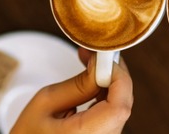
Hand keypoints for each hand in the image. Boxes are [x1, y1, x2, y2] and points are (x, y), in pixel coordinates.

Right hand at [11, 49, 132, 133]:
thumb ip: (78, 84)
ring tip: (91, 64)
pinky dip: (106, 94)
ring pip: (120, 107)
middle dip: (113, 74)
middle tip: (97, 55)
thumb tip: (100, 65)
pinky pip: (113, 115)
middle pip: (123, 104)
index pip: (120, 107)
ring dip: (110, 82)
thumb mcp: (45, 102)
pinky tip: (94, 82)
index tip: (105, 58)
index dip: (118, 77)